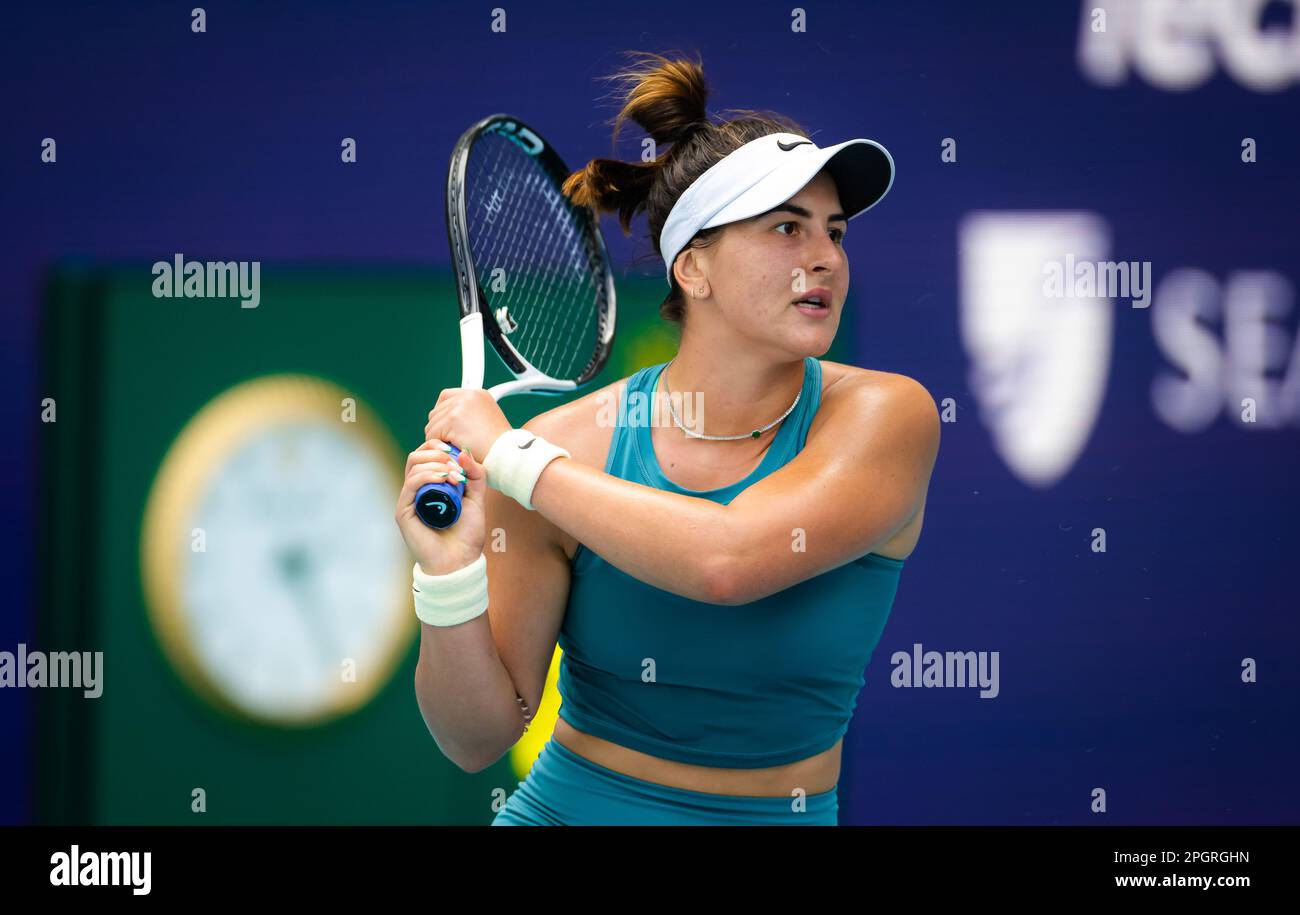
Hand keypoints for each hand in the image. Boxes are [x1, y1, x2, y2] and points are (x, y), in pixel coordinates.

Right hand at [394, 440, 487, 574]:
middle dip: (436, 452)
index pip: (426, 455)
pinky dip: (427, 476)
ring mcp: (409, 500)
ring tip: (455, 475)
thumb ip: (475, 476)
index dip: (438, 446)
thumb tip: (463, 452)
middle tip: (455, 462)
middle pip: (416, 457)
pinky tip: (443, 479)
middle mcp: (416, 490)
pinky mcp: (404, 512)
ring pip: (413, 467)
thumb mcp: (477, 499)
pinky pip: (410, 485)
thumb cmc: (466, 534)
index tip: (455, 449)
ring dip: (436, 464)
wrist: (460, 561)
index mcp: (430, 485)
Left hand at [424, 388, 512, 463]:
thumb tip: (448, 414)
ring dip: (439, 437)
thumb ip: (469, 414)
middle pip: (437, 410)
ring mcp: (460, 406)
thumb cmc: (497, 446)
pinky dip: (439, 445)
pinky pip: (432, 434)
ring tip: (454, 446)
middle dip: (440, 427)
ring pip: (432, 423)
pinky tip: (451, 450)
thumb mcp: (486, 420)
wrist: (505, 455)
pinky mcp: (452, 419)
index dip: (443, 413)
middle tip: (450, 441)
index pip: (446, 396)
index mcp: (477, 394)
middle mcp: (468, 395)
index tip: (445, 426)